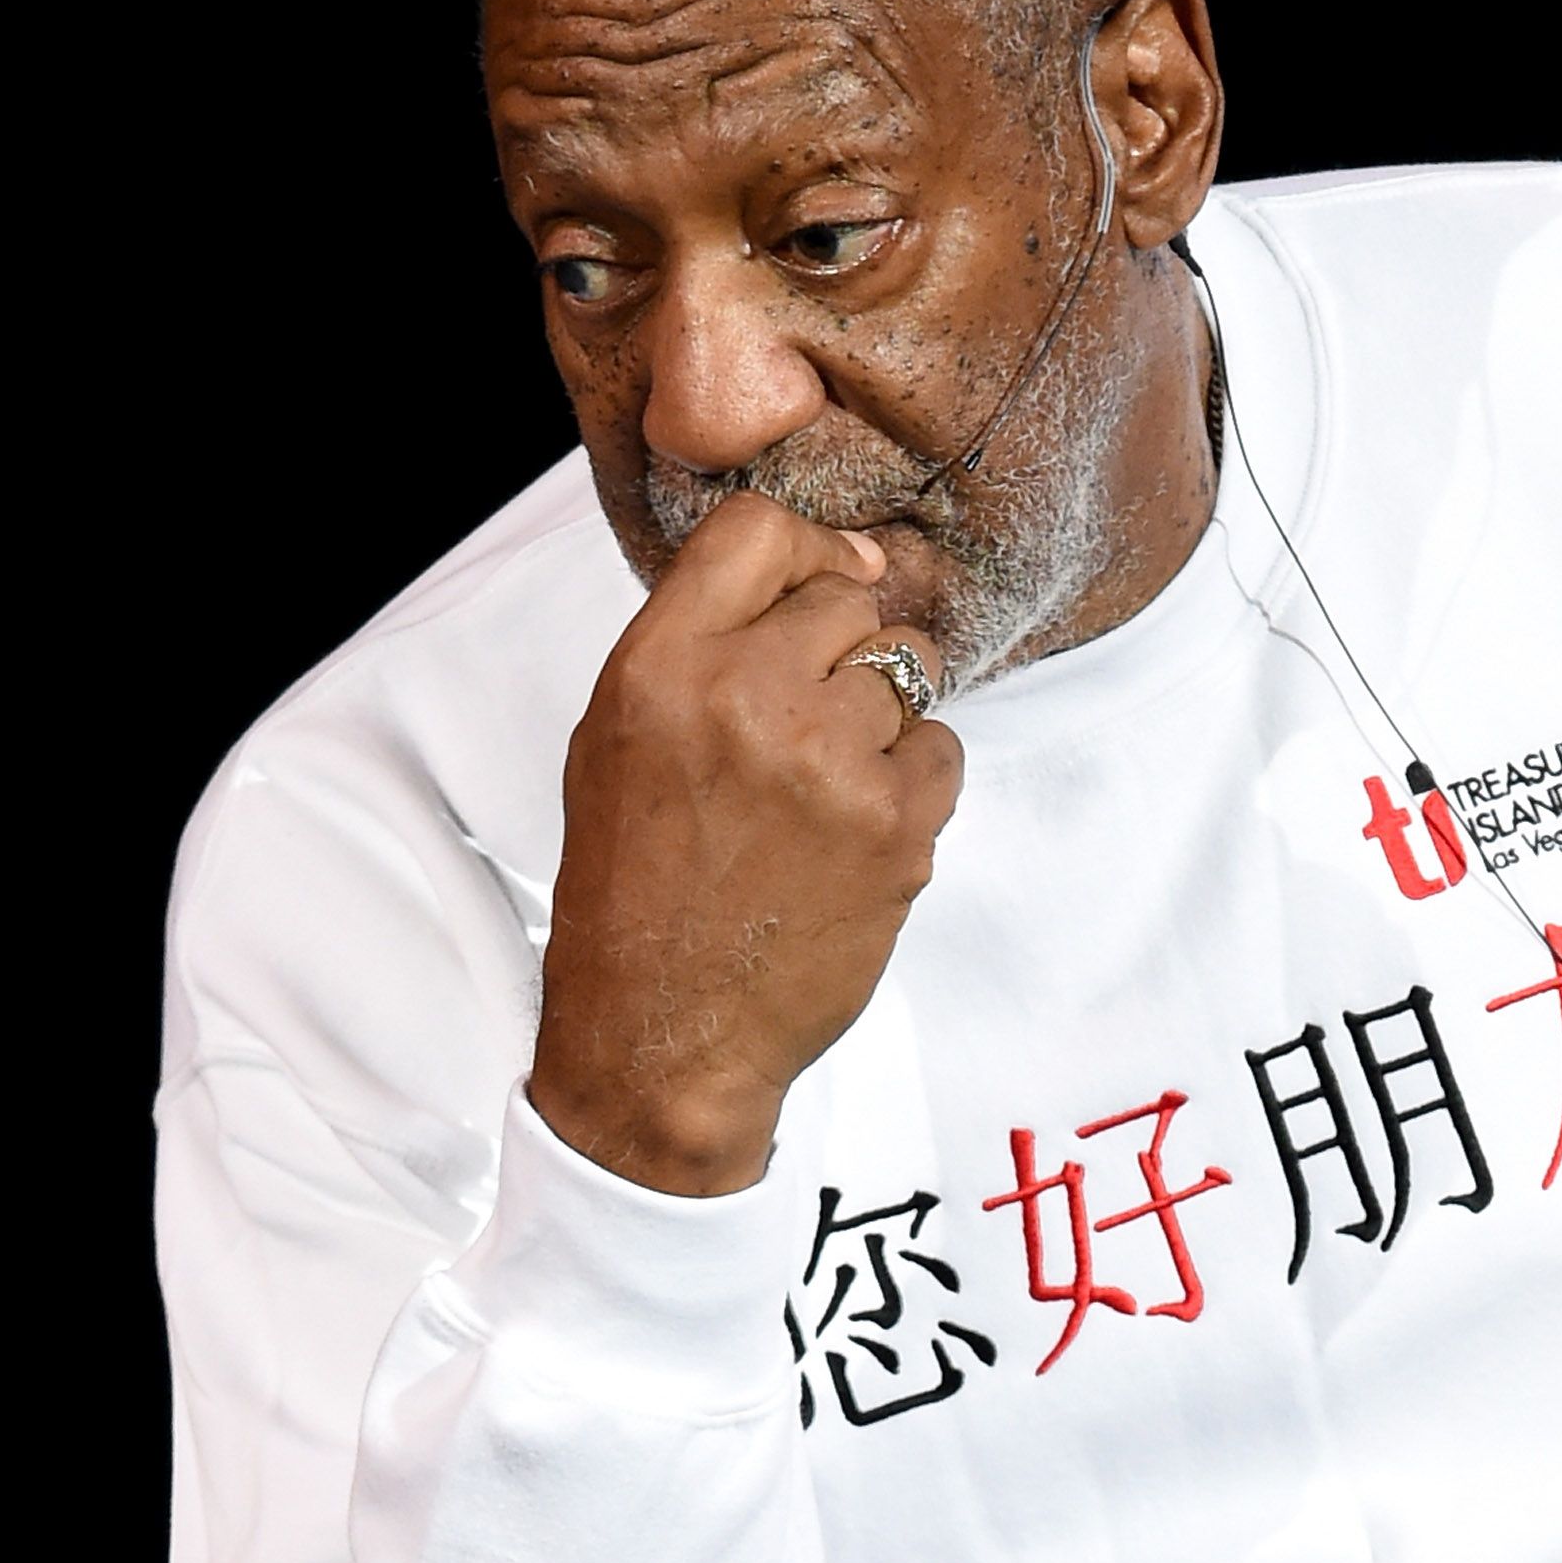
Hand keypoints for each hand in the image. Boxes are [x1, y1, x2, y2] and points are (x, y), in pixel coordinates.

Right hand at [529, 492, 967, 1194]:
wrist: (664, 1034)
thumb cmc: (636, 886)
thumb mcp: (617, 736)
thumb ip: (702, 639)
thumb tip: (827, 563)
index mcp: (658, 666)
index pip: (759, 527)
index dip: (800, 553)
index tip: (813, 587)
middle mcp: (742, 697)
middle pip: (846, 597)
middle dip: (839, 649)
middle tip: (805, 723)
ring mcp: (826, 761)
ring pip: (905, 672)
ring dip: (878, 721)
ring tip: (821, 791)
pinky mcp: (895, 825)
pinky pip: (944, 748)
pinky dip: (914, 784)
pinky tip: (854, 831)